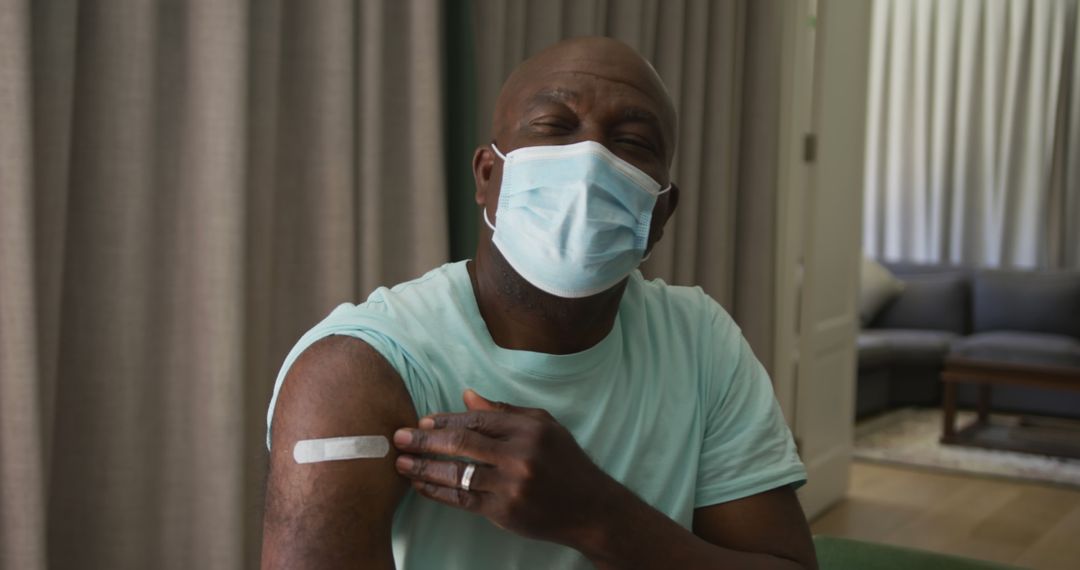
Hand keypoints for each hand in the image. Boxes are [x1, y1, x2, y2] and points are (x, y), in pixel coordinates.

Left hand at [392, 389, 616, 547]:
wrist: (589, 508)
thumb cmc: (565, 462)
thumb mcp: (544, 426)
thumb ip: (505, 411)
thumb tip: (466, 396)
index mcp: (528, 430)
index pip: (477, 421)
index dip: (446, 420)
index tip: (423, 420)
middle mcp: (519, 456)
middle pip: (462, 445)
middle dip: (425, 440)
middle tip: (399, 436)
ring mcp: (511, 486)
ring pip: (457, 474)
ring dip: (424, 468)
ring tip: (401, 463)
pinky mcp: (504, 511)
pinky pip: (462, 500)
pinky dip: (437, 492)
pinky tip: (420, 485)